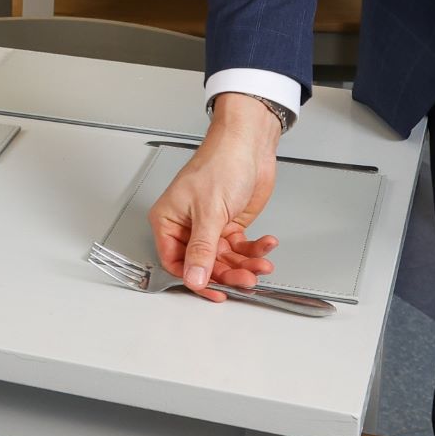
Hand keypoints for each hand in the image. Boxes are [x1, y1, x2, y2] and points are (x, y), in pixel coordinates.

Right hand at [150, 95, 281, 298]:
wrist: (249, 144)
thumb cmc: (221, 162)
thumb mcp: (209, 211)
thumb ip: (202, 250)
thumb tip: (194, 278)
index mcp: (168, 221)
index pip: (176, 263)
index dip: (197, 280)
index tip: (217, 291)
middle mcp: (187, 227)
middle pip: (205, 265)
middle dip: (229, 272)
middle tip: (248, 277)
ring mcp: (210, 227)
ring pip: (225, 259)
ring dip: (246, 263)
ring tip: (262, 262)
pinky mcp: (230, 224)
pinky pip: (240, 247)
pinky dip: (255, 249)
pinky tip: (266, 244)